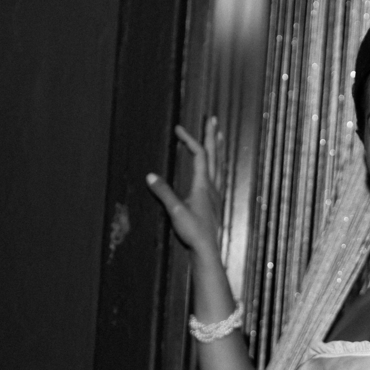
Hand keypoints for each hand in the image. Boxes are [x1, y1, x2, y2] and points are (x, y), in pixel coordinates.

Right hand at [145, 119, 224, 262]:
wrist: (207, 250)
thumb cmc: (193, 232)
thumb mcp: (175, 212)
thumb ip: (164, 192)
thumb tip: (150, 176)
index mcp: (204, 185)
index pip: (199, 155)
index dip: (189, 139)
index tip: (178, 128)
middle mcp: (213, 186)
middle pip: (214, 155)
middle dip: (212, 136)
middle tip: (213, 119)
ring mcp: (216, 194)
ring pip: (219, 164)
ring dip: (217, 148)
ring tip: (219, 136)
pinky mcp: (215, 202)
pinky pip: (218, 175)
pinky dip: (217, 163)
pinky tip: (216, 167)